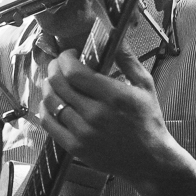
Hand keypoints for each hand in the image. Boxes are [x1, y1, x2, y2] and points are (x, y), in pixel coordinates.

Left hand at [39, 44, 183, 185]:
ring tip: (54, 82)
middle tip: (58, 65)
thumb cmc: (148, 120)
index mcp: (114, 96)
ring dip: (47, 87)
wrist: (150, 160)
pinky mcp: (75, 148)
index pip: (74, 72)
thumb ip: (127, 59)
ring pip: (50, 102)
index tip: (69, 55)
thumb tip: (113, 35)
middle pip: (58, 84)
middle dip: (53, 68)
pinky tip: (52, 102)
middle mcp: (96, 115)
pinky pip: (48, 124)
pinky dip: (45, 109)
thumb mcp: (145, 85)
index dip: (65, 59)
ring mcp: (83, 133)